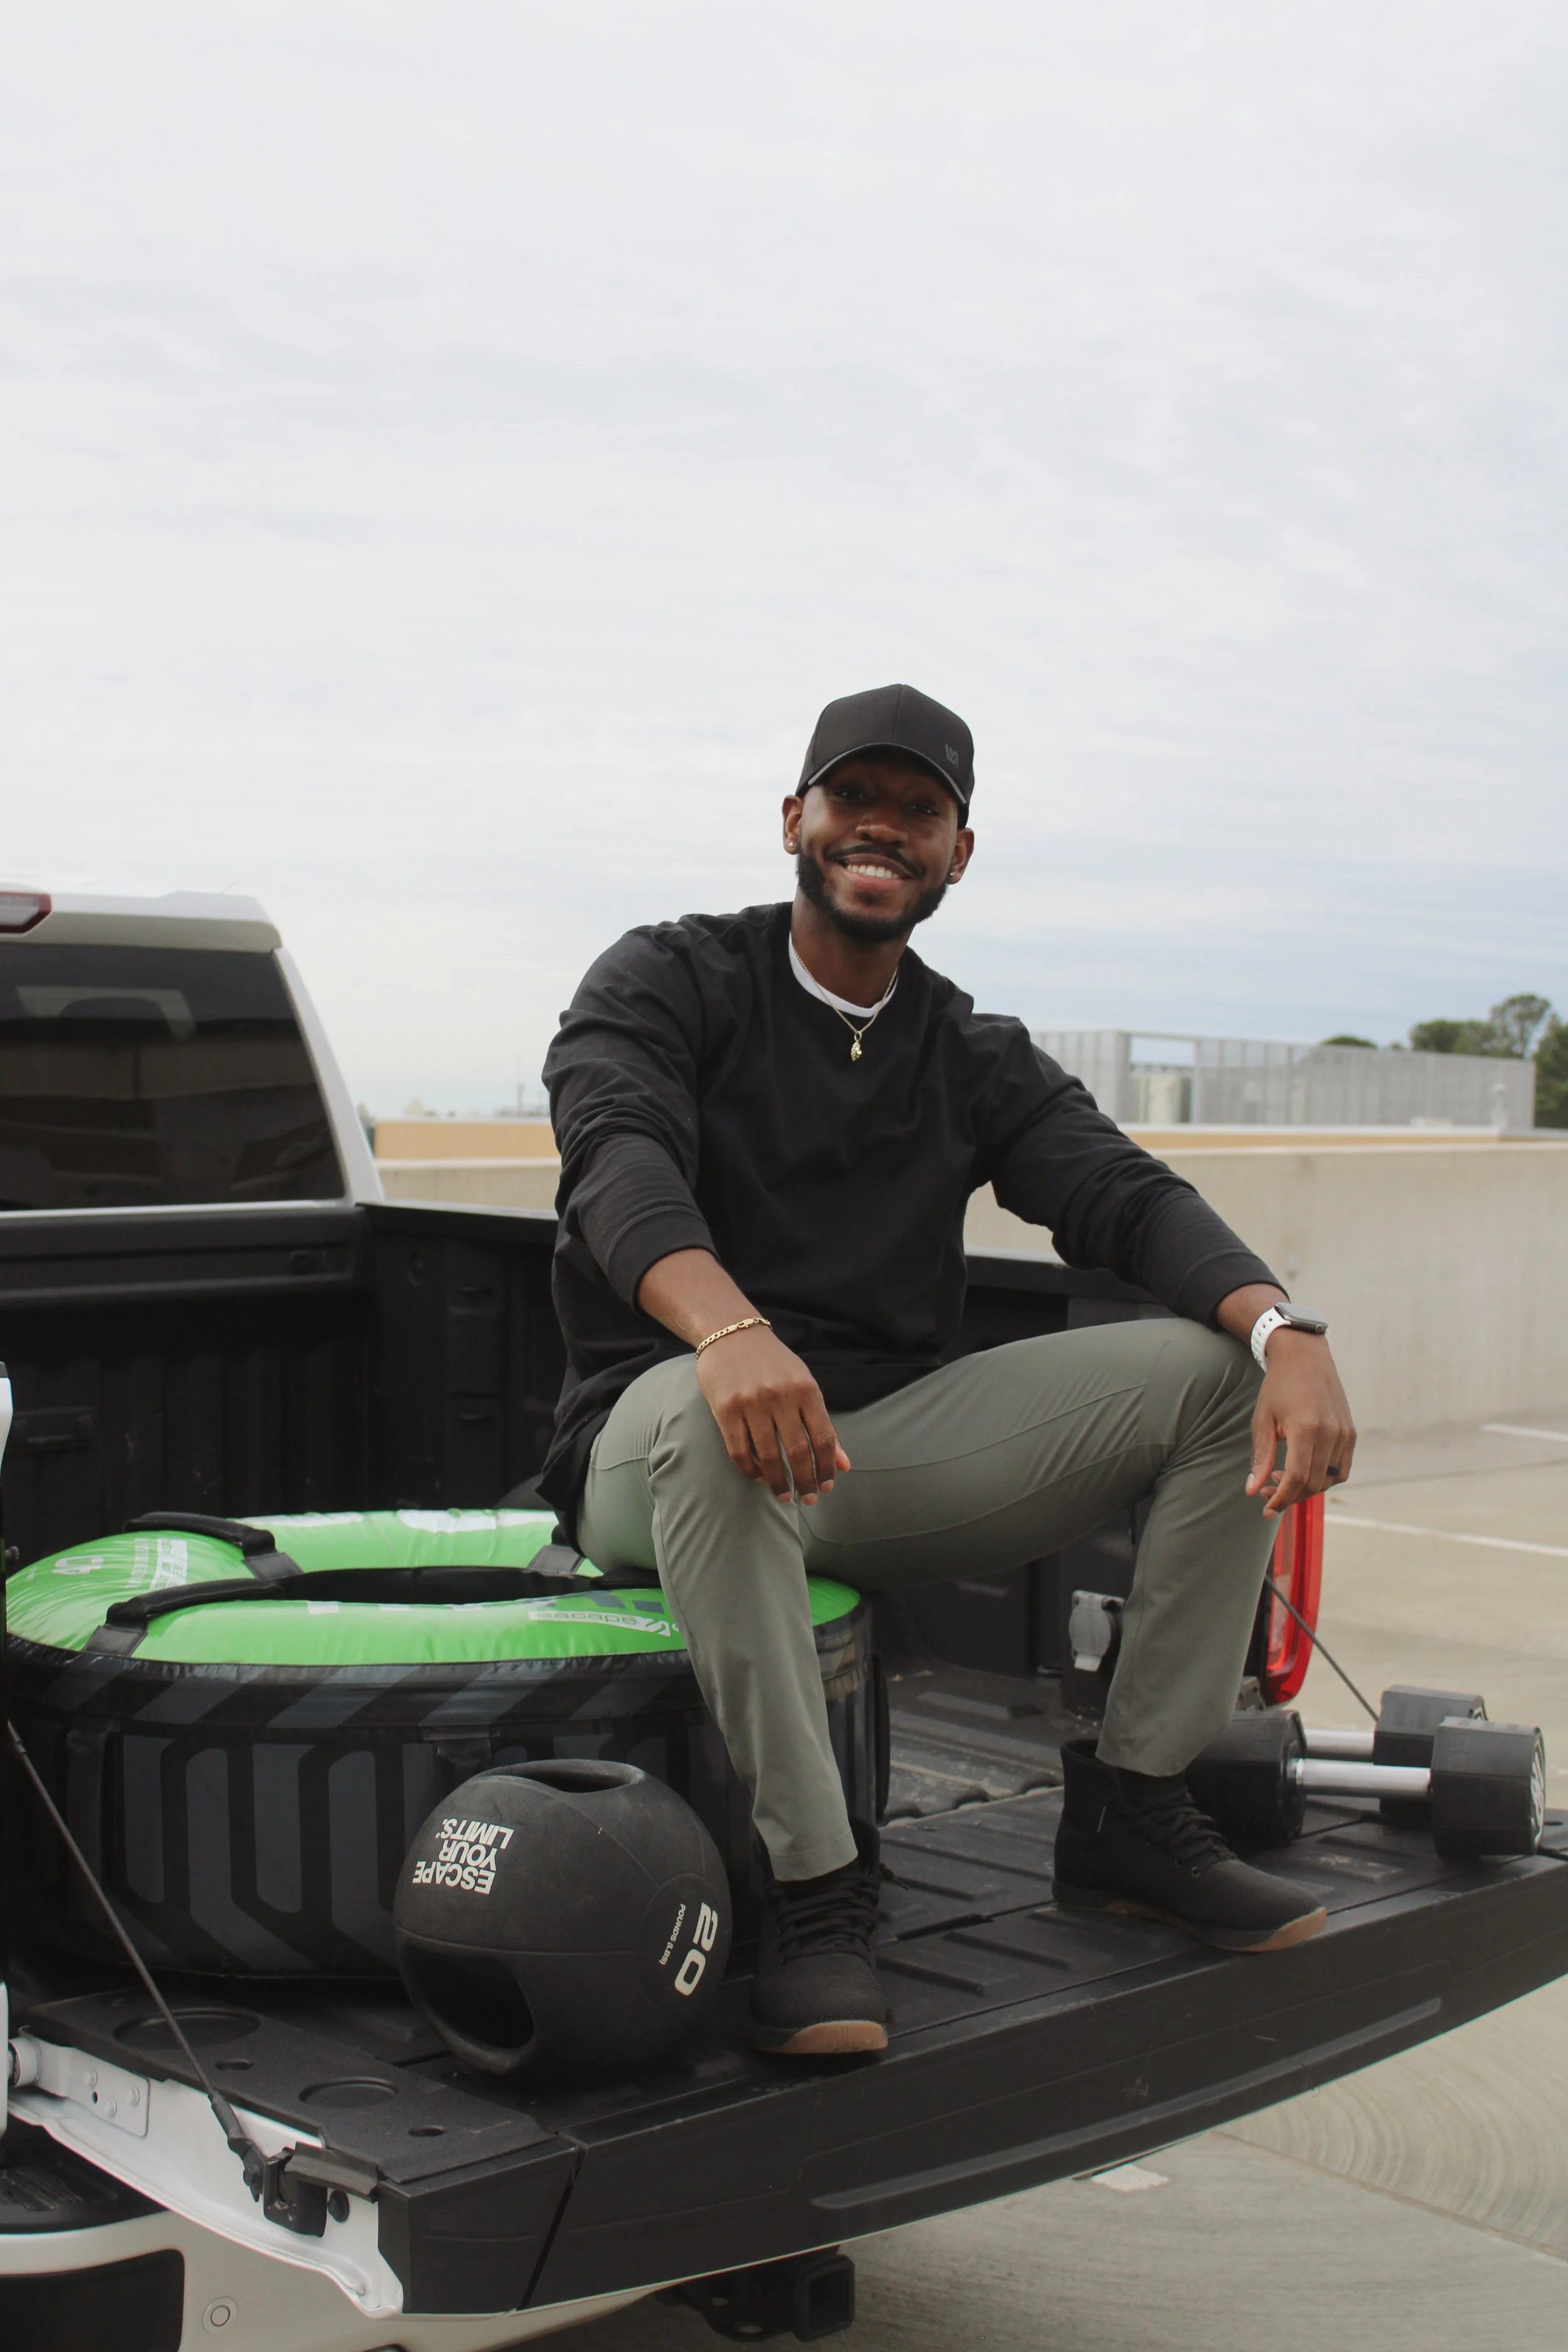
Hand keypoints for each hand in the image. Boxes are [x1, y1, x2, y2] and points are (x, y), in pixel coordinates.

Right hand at [695, 1326, 850, 1502]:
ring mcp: (751, 1403)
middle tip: (807, 1499)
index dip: (827, 1467)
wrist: (731, 1333)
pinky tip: (759, 1476)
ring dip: (778, 1482)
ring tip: (783, 1494)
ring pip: (768, 1456)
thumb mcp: (804, 1385)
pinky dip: (751, 1470)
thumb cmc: (773, 1363)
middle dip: (805, 1481)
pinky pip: (739, 1451)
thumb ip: (823, 1424)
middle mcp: (780, 1396)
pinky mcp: (725, 1409)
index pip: (823, 1438)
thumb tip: (844, 1465)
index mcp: (806, 1389)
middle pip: (797, 1451)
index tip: (826, 1486)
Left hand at [1246, 1332, 1356, 1517]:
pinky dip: (1324, 1478)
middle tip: (1267, 1493)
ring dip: (1306, 1488)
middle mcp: (1331, 1433)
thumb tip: (1252, 1491)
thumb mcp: (1262, 1420)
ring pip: (1329, 1479)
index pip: (1296, 1478)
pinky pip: (1341, 1468)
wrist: (1305, 1357)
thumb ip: (1260, 1457)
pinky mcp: (1351, 1432)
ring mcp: (1344, 1433)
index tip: (1266, 1509)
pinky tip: (1303, 1471)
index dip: (1281, 1499)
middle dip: (1290, 1496)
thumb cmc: (1278, 1386)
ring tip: (1281, 1479)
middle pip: (1313, 1483)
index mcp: (1306, 1429)